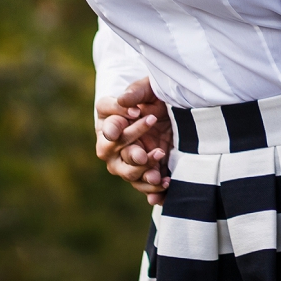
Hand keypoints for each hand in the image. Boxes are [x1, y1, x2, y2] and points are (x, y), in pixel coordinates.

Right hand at [95, 77, 172, 204]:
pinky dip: (154, 191)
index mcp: (109, 120)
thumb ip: (136, 93)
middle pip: (111, 153)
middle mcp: (113, 143)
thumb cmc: (153, 96)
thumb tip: (123, 100)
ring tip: (158, 171)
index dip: (116, 123)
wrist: (173, 112)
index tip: (135, 113)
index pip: (106, 123)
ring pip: (128, 172)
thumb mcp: (148, 89)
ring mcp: (128, 159)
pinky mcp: (146, 170)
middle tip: (144, 154)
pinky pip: (145, 186)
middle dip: (130, 154)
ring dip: (142, 173)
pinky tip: (165, 185)